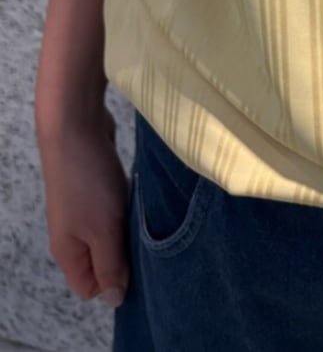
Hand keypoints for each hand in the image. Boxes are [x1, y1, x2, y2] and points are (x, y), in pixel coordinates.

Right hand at [36, 105, 130, 307]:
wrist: (76, 125)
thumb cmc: (88, 181)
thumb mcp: (103, 230)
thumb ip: (110, 265)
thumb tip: (114, 299)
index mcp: (68, 252)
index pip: (90, 287)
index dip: (115, 282)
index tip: (141, 266)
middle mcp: (72, 234)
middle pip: (104, 259)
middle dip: (128, 253)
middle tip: (152, 240)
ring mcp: (83, 209)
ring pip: (112, 231)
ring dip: (132, 226)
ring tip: (149, 217)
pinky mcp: (96, 187)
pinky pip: (116, 208)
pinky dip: (130, 204)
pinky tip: (144, 197)